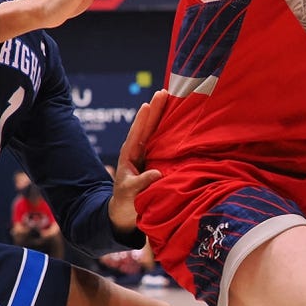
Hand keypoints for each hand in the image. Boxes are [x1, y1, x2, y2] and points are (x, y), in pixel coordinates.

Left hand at [108, 90, 167, 232]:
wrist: (126, 214)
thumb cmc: (126, 203)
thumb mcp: (130, 193)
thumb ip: (141, 183)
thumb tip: (156, 173)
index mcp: (128, 156)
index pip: (137, 133)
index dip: (143, 118)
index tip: (149, 103)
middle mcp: (137, 151)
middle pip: (147, 126)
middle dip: (155, 110)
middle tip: (164, 92)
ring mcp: (147, 155)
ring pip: (155, 131)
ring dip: (163, 116)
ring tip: (172, 99)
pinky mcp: (156, 160)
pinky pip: (163, 142)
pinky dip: (170, 131)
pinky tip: (179, 121)